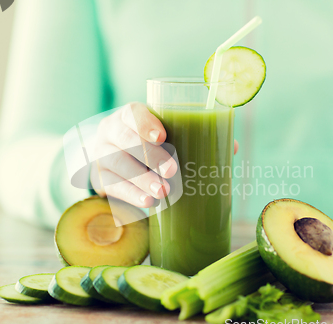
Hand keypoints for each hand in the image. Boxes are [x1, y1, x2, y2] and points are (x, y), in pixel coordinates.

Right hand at [90, 102, 238, 207]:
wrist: (113, 157)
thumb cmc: (150, 143)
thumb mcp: (166, 133)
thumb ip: (194, 136)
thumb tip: (232, 147)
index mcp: (130, 115)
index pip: (132, 113)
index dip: (145, 123)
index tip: (162, 135)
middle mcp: (111, 131)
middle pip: (125, 139)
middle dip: (150, 155)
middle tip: (171, 171)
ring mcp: (102, 155)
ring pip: (117, 164)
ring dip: (141, 179)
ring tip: (163, 193)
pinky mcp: (100, 178)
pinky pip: (112, 186)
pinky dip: (131, 195)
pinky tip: (148, 202)